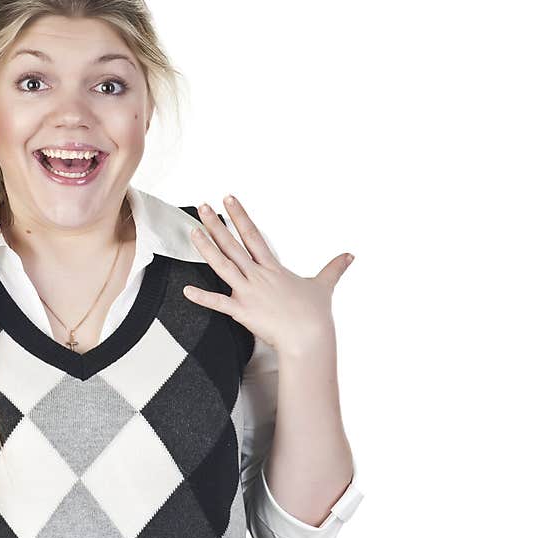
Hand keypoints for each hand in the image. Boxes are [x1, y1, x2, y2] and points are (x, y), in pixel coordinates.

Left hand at [182, 195, 353, 354]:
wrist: (310, 337)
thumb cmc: (315, 315)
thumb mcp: (324, 286)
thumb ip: (334, 268)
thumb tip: (350, 256)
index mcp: (273, 268)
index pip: (253, 235)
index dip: (239, 216)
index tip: (228, 200)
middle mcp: (258, 276)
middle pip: (232, 245)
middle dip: (216, 225)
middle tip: (202, 207)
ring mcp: (248, 292)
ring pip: (222, 266)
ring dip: (206, 248)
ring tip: (193, 232)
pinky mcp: (242, 311)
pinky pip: (218, 303)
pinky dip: (201, 297)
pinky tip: (186, 290)